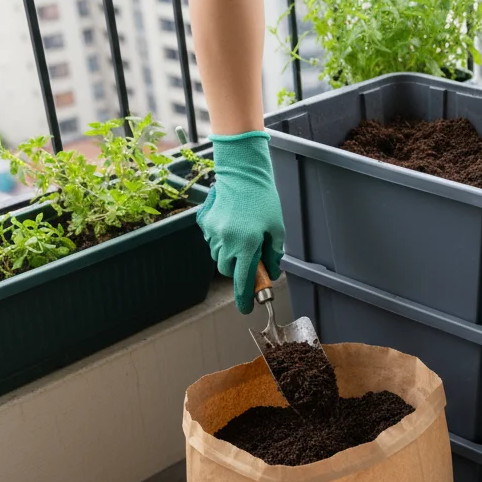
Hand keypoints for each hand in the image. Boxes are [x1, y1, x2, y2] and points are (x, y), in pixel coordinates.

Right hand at [196, 130, 284, 313]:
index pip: (243, 281)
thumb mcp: (277, 228)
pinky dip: (221, 240)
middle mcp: (226, 242)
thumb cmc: (263, 199)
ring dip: (229, 256)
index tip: (247, 309)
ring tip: (242, 236)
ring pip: (217, 257)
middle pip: (227, 271)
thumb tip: (270, 273)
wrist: (242, 172)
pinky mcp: (205, 222)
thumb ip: (273, 254)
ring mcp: (212, 232)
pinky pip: (211, 240)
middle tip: (250, 261)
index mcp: (247, 245)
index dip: (245, 298)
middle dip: (237, 272)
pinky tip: (231, 225)